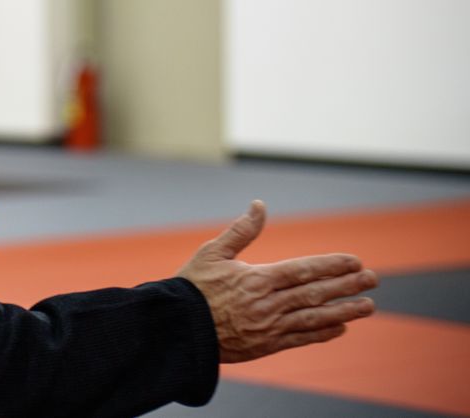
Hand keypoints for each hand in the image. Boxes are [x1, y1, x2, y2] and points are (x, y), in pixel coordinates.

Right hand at [178, 200, 377, 362]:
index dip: (331, 265)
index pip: (303, 270)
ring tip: (368, 305)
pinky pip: (301, 339)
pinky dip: (322, 333)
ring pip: (315, 318)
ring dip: (344, 311)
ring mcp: (269, 326)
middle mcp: (268, 303)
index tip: (354, 261)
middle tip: (373, 279)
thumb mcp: (212, 252)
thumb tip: (259, 204)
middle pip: (315, 293)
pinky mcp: (266, 345)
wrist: (177, 327)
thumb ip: (241, 231)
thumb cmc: (193, 286)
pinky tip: (341, 327)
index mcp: (256, 278)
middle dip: (347, 285)